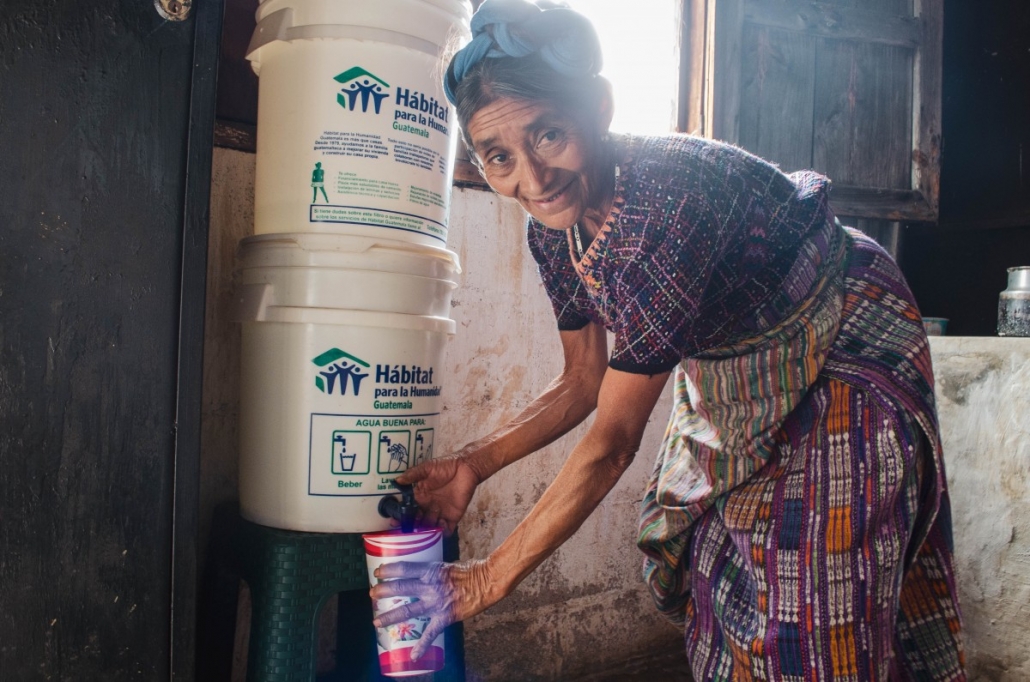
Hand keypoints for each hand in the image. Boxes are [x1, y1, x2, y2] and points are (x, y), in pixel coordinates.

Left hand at [370, 559, 497, 660]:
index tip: (378, 572)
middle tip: (372, 594)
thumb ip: (432, 573)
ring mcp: (436, 603)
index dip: (389, 570)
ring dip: (390, 616)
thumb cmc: (470, 571)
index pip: (404, 568)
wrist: (487, 581)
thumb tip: (420, 575)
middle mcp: (430, 586)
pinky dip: (422, 646)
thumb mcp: (446, 566)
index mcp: (431, 570)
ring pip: (408, 610)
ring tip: (376, 622)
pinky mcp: (445, 617)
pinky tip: (413, 655)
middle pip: (401, 588)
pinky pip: (430, 633)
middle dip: (383, 592)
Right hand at [396, 456, 481, 534]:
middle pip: (417, 522)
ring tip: (431, 520)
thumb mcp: (427, 468)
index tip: (394, 521)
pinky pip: (447, 530)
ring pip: (430, 528)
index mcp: (419, 497)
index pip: (407, 511)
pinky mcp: (453, 517)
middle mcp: (428, 508)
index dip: (401, 517)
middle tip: (414, 524)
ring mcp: (440, 513)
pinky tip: (441, 523)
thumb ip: (413, 474)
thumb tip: (397, 480)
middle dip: (414, 526)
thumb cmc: (445, 466)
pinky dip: (443, 532)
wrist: (466, 467)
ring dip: (428, 528)